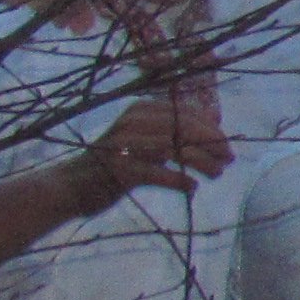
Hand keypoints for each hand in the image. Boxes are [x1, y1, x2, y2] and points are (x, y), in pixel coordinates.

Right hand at [88, 86, 229, 197]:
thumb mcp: (145, 139)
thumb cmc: (114, 161)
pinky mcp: (121, 169)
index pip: (187, 114)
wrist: (70, 185)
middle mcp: (133, 122)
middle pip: (185, 128)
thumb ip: (174, 129)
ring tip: (217, 174)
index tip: (227, 148)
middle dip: (213, 145)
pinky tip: (192, 188)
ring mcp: (126, 145)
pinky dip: (181, 181)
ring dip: (204, 163)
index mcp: (140, 110)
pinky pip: (161, 174)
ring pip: (178, 149)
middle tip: (228, 161)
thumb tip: (215, 118)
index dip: (213, 130)